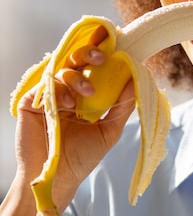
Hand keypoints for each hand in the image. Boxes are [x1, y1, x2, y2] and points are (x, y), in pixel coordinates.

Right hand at [14, 31, 134, 210]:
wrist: (58, 179)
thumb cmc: (83, 157)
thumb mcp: (109, 130)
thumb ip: (122, 105)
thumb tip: (137, 78)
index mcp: (84, 95)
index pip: (93, 67)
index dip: (100, 49)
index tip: (113, 37)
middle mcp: (67, 91)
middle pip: (75, 60)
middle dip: (89, 53)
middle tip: (101, 57)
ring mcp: (49, 96)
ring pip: (61, 69)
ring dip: (77, 77)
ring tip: (86, 95)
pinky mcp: (32, 102)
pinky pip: (46, 85)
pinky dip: (60, 91)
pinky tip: (68, 105)